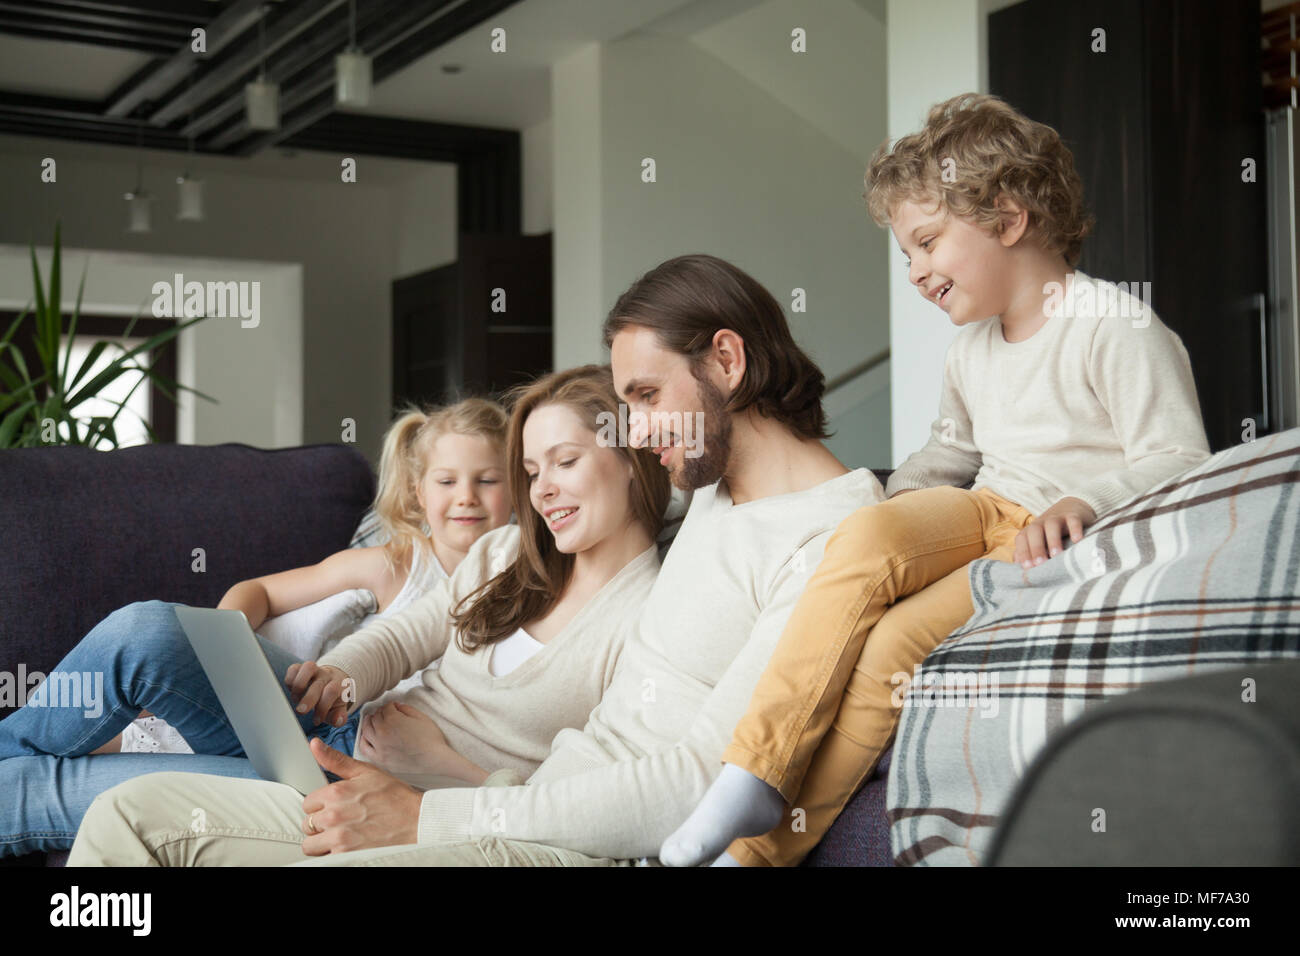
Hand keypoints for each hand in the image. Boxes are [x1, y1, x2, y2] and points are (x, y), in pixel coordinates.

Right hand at [285, 661, 351, 726]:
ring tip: (296, 699)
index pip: (331, 692)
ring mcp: (314, 669)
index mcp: (338, 684)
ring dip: (299, 685)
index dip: (322, 708)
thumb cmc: (333, 698)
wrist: (332, 679)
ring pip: (308, 668)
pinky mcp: (301, 668)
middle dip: (308, 699)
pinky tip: (291, 691)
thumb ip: (340, 716)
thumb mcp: (339, 708)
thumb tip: (337, 721)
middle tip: (301, 711)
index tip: (316, 721)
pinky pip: (294, 668)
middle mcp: (326, 675)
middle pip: (318, 683)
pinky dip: (290, 680)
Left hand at [300, 738, 422, 854]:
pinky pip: (323, 859)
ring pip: (310, 845)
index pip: (308, 804)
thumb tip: (314, 744)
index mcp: (336, 793)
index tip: (335, 808)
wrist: (418, 822)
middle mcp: (333, 815)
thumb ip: (335, 760)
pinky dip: (333, 854)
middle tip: (341, 822)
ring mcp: (338, 838)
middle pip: (307, 824)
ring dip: (323, 842)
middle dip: (321, 824)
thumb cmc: (395, 797)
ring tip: (342, 836)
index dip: (321, 806)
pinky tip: (348, 847)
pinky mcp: (345, 856)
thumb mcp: (366, 772)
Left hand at [355, 701, 454, 775]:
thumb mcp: (421, 717)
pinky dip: (363, 739)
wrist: (434, 759)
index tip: (393, 707)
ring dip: (369, 723)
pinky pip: (364, 747)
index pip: (386, 707)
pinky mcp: (379, 759)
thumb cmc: (430, 738)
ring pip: (366, 730)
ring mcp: (379, 746)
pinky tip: (367, 736)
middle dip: (380, 713)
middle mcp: (382, 732)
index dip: (390, 705)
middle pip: (375, 717)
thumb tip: (396, 706)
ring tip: (373, 721)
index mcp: (393, 719)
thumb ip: (406, 708)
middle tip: (385, 713)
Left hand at [1013, 497, 1095, 568]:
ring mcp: (1058, 518)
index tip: (1027, 567)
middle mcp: (1042, 522)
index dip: (1023, 552)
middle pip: (1034, 531)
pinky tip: (1077, 540)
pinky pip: (1073, 520)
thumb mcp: (1040, 541)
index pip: (1022, 539)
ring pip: (1052, 525)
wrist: (1072, 507)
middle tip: (1040, 563)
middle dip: (1036, 547)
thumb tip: (1019, 570)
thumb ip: (1029, 553)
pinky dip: (1075, 529)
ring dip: (1053, 540)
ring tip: (1056, 555)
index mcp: (1030, 530)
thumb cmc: (1051, 532)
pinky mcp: (1073, 515)